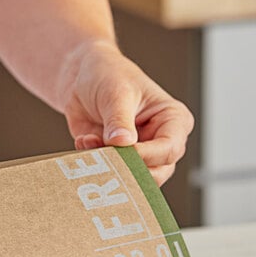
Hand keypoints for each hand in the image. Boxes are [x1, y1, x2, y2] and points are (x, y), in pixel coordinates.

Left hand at [59, 40, 193, 185]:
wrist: (82, 79)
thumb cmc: (108, 76)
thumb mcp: (116, 92)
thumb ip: (119, 120)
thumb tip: (122, 143)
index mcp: (173, 120)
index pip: (169, 149)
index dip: (146, 155)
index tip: (121, 149)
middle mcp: (161, 141)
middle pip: (157, 173)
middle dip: (127, 168)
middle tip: (104, 154)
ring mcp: (140, 155)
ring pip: (134, 180)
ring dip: (108, 166)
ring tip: (90, 141)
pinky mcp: (119, 162)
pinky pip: (110, 174)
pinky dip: (94, 162)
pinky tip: (84, 140)